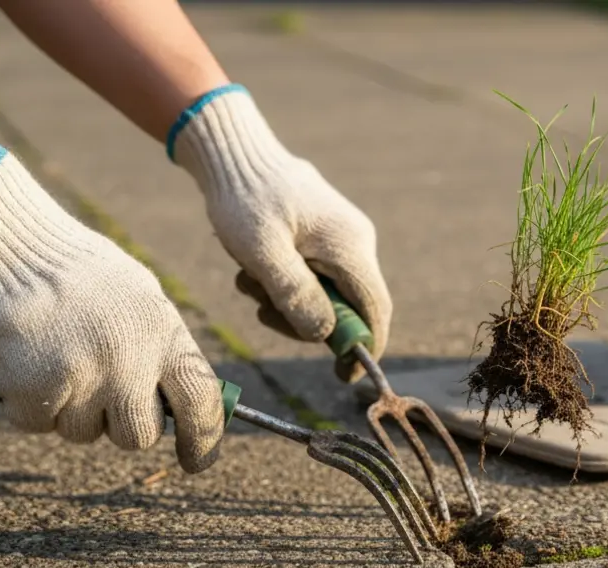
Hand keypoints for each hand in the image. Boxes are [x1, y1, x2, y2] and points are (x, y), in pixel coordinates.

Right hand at [0, 146, 225, 472]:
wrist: (8, 249)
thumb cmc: (80, 272)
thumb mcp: (141, 299)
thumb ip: (163, 351)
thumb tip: (187, 404)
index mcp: (163, 335)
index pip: (201, 403)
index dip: (204, 440)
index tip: (197, 460)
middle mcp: (127, 364)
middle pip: (138, 436)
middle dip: (122, 423)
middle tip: (103, 390)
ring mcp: (80, 382)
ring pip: (84, 433)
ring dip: (73, 409)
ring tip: (58, 357)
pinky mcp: (32, 395)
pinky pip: (40, 424)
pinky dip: (32, 402)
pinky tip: (29, 361)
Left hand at [171, 84, 391, 382]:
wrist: (232, 151)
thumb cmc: (242, 199)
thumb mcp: (261, 253)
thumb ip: (295, 294)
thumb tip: (323, 333)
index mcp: (350, 245)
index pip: (375, 310)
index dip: (364, 348)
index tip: (343, 377)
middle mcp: (356, 240)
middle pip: (348, 306)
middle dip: (307, 320)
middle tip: (262, 313)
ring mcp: (341, 236)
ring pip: (326, 292)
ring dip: (288, 300)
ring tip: (248, 282)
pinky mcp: (323, 234)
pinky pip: (314, 274)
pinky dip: (285, 282)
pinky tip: (253, 268)